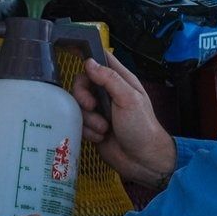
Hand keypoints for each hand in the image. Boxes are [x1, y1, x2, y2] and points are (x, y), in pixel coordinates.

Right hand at [73, 53, 177, 190]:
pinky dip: (88, 131)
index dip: (89, 57)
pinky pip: (79, 123)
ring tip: (104, 129)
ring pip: (79, 105)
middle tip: (92, 106)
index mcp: (121, 81)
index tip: (75, 56)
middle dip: (83, 96)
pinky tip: (101, 137)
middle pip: (83, 83)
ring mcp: (100, 111)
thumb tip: (89, 62)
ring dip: (89, 119)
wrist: (142, 160)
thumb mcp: (128, 98)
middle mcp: (109, 93)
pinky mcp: (93, 127)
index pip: (102, 60)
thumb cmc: (141, 126)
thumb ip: (109, 79)